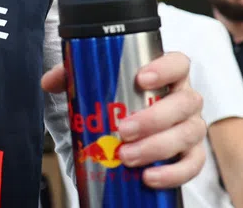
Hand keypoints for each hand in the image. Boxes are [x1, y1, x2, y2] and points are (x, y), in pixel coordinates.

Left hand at [42, 52, 205, 189]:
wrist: (123, 135)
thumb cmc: (117, 105)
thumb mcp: (92, 87)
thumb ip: (71, 78)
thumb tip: (50, 82)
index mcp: (167, 76)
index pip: (178, 64)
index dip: (165, 68)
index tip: (141, 78)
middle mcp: (184, 100)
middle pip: (184, 103)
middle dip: (154, 118)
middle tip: (123, 130)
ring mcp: (190, 128)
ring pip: (189, 134)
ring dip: (158, 147)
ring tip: (127, 157)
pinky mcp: (191, 156)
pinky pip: (192, 165)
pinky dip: (173, 173)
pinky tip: (149, 177)